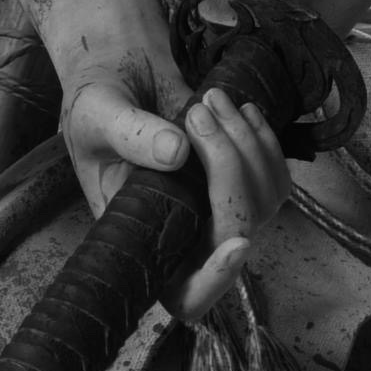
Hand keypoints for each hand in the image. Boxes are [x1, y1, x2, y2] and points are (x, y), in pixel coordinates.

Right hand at [0, 0, 293, 319]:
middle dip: (229, 171)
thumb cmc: (95, 107)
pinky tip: (241, 110)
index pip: (186, 294)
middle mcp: (184, 235)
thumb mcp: (96, 115)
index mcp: (141, 240)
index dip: (215, 280)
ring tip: (212, 99)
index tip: (236, 243)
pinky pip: (275, 178)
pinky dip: (265, 141)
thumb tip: (176, 153)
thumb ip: (130, 133)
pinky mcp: (243, 183)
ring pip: (262, 203)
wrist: (120, 77)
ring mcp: (218, 210)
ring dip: (247, 146)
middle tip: (201, 113)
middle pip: (233, 234)